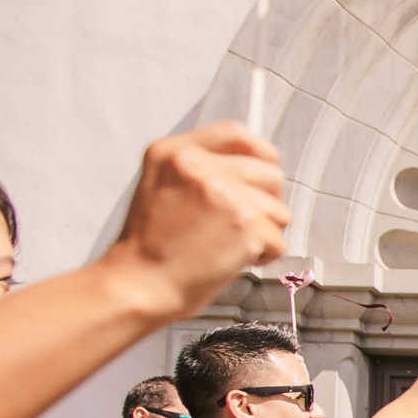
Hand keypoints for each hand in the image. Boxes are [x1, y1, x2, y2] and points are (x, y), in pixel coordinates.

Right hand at [101, 123, 289, 319]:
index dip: (261, 153)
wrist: (139, 284)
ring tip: (229, 247)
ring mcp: (223, 192)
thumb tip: (252, 171)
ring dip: (264, 234)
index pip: (236, 133)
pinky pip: (278, 240)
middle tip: (242, 226)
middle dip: (266, 204)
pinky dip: (264, 257)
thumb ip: (200, 172)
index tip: (267, 170)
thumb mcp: (161, 189)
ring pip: (279, 210)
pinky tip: (233, 261)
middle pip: (269, 173)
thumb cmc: (152, 250)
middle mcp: (197, 166)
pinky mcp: (243, 223)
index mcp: (174, 153)